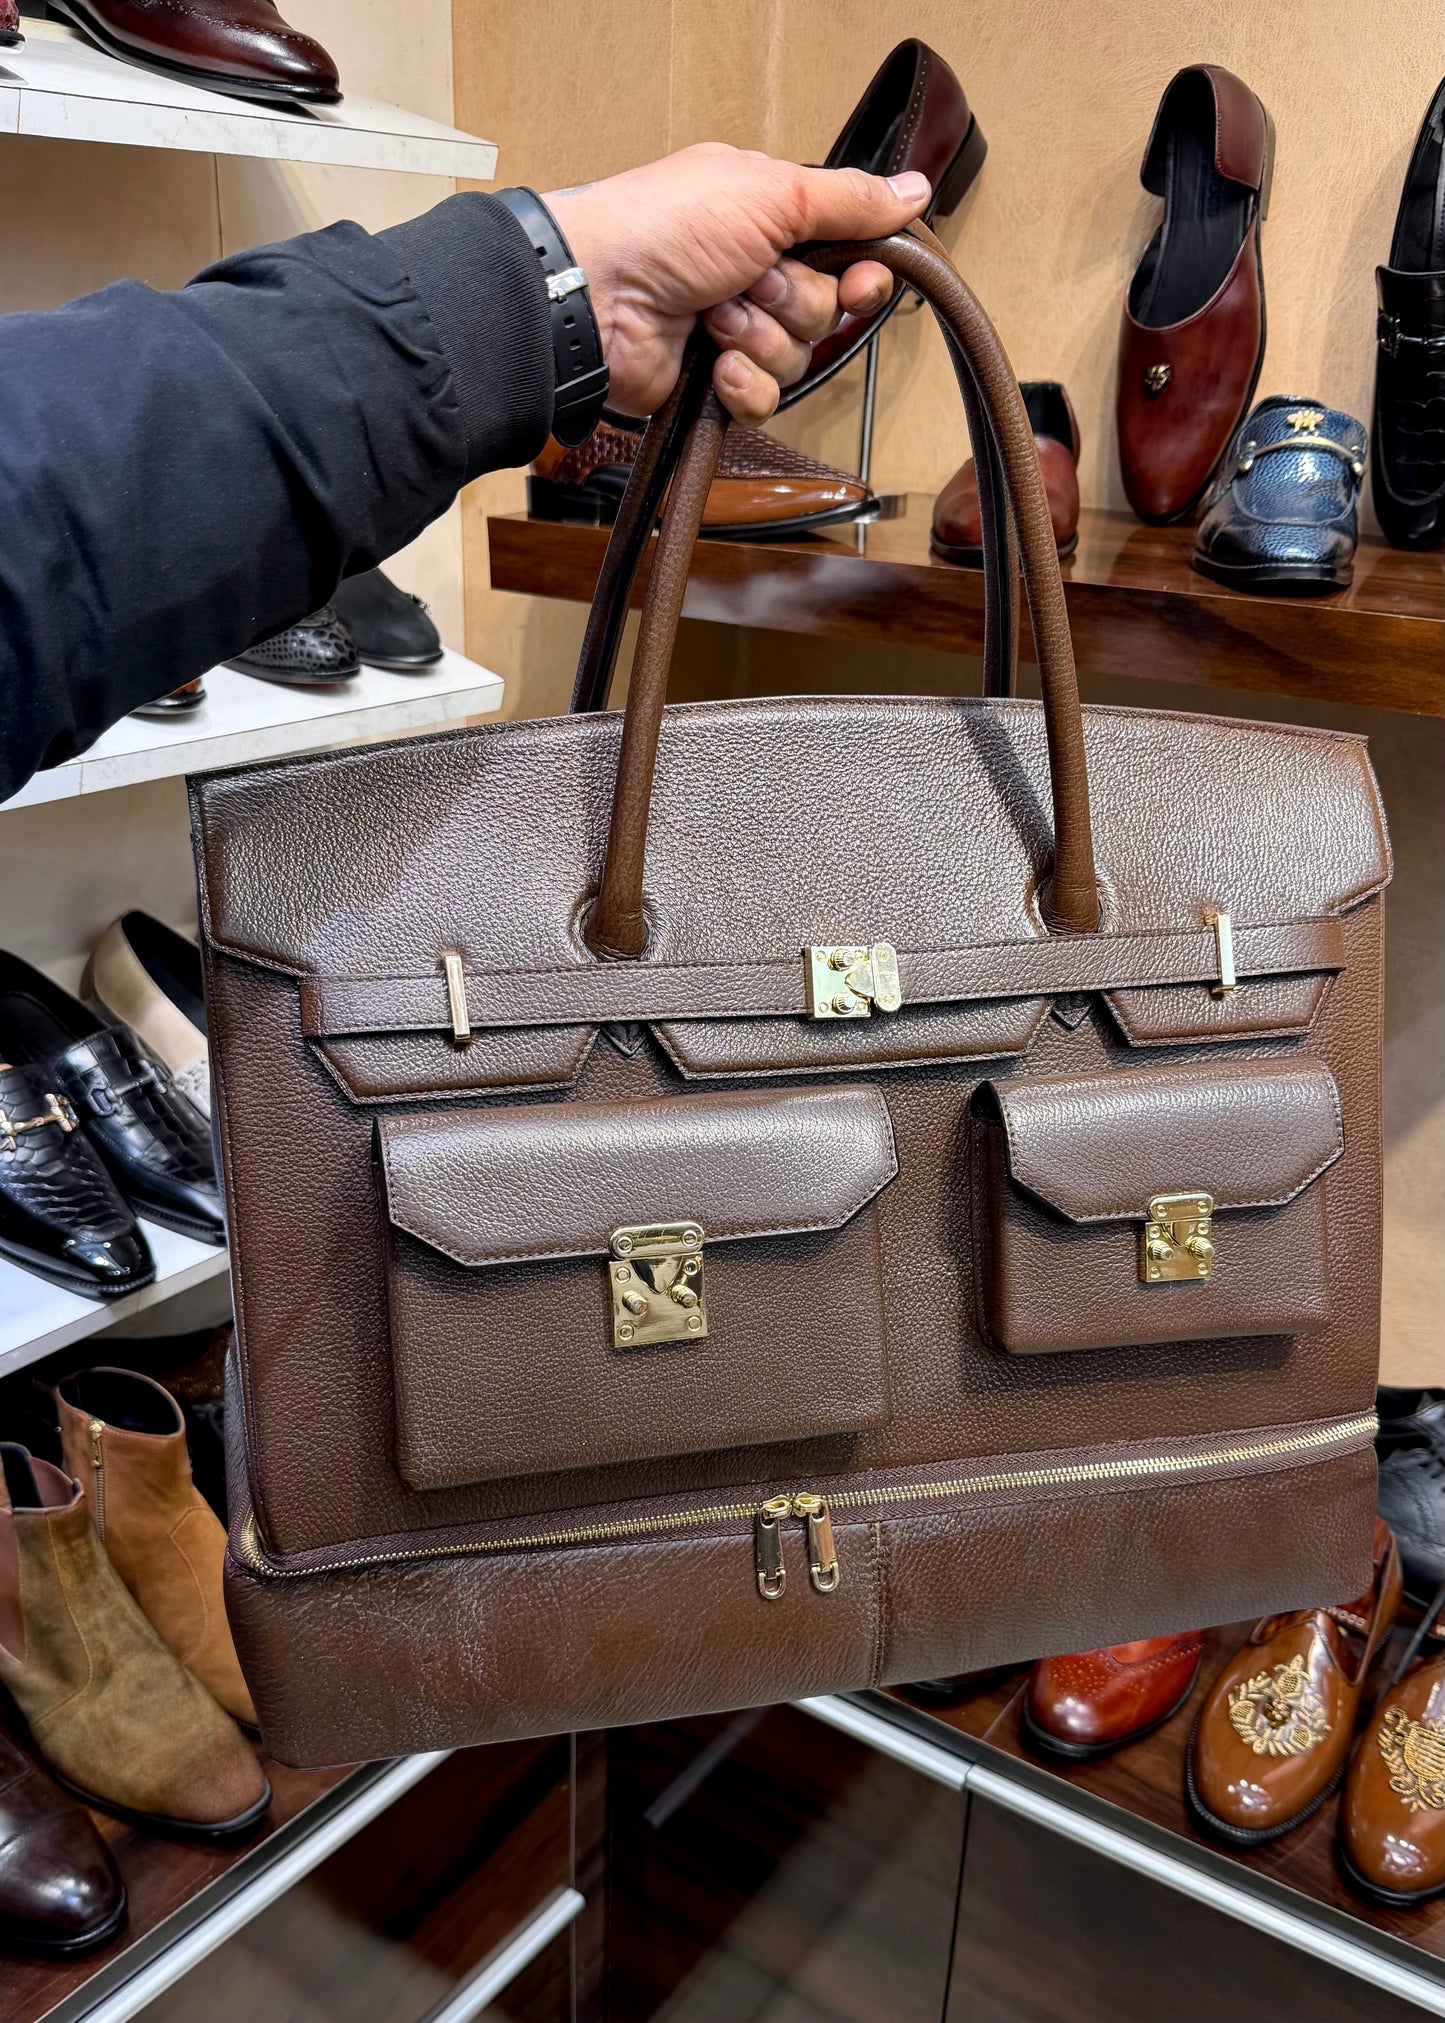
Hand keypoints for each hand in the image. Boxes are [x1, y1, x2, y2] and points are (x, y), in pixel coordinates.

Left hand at [545, 143, 929, 423]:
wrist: (596, 296)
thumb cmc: (664, 228)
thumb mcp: (770, 192)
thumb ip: (848, 198)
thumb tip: (912, 190)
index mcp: (767, 219)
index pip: (846, 258)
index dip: (860, 277)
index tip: (859, 281)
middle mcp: (752, 272)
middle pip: (825, 313)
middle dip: (793, 302)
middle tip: (750, 281)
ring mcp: (731, 330)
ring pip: (795, 359)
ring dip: (759, 339)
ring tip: (714, 316)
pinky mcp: (711, 383)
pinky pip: (762, 400)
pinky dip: (740, 382)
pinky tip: (710, 363)